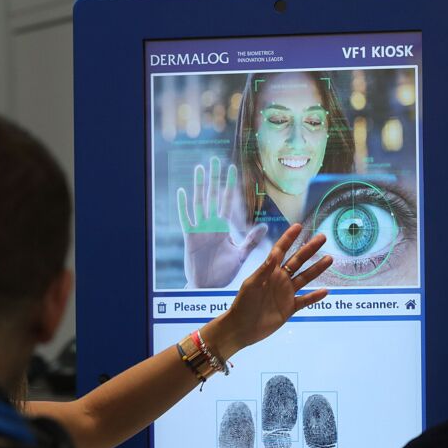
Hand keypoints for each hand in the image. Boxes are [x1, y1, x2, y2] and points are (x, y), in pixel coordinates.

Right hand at [179, 157, 267, 287]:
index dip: (230, 186)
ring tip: (199, 169)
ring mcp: (200, 230)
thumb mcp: (240, 255)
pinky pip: (186, 219)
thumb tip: (265, 226)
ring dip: (199, 186)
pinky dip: (183, 206)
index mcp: (224, 228)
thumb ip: (250, 240)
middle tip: (215, 160)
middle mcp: (211, 226)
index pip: (229, 202)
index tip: (233, 169)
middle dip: (214, 179)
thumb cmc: (223, 272)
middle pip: (213, 197)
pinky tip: (182, 191)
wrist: (208, 287)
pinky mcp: (190, 238)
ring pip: (199, 203)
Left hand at [205, 223, 333, 357]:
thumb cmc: (243, 304)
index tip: (298, 226)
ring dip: (316, 269)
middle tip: (322, 237)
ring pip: (305, 278)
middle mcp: (280, 279)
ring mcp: (286, 293)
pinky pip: (305, 301)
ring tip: (329, 259)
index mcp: (270, 271)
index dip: (289, 238)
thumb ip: (264, 270)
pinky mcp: (290, 308)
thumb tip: (275, 254)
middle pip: (298, 261)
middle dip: (309, 249)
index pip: (281, 250)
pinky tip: (325, 291)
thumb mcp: (252, 284)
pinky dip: (314, 297)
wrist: (242, 328)